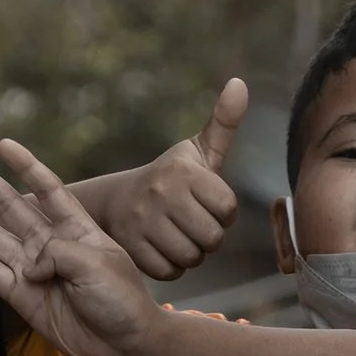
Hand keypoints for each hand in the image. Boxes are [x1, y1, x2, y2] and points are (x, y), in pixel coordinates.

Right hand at [0, 141, 168, 355]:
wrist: (124, 345)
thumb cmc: (121, 300)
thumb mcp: (97, 264)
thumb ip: (58, 254)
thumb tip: (26, 266)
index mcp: (76, 228)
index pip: (47, 189)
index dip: (25, 166)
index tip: (3, 144)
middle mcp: (51, 244)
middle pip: (10, 206)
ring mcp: (34, 270)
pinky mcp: (22, 296)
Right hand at [101, 80, 244, 278]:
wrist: (116, 201)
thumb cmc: (170, 178)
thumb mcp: (197, 150)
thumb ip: (224, 122)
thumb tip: (240, 83)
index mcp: (183, 170)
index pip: (227, 209)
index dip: (222, 212)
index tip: (206, 204)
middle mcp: (161, 193)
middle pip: (213, 238)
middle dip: (208, 237)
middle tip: (192, 223)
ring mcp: (142, 221)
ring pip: (192, 258)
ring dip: (191, 254)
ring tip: (177, 235)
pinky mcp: (130, 247)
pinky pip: (170, 272)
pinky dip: (171, 267)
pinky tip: (162, 248)